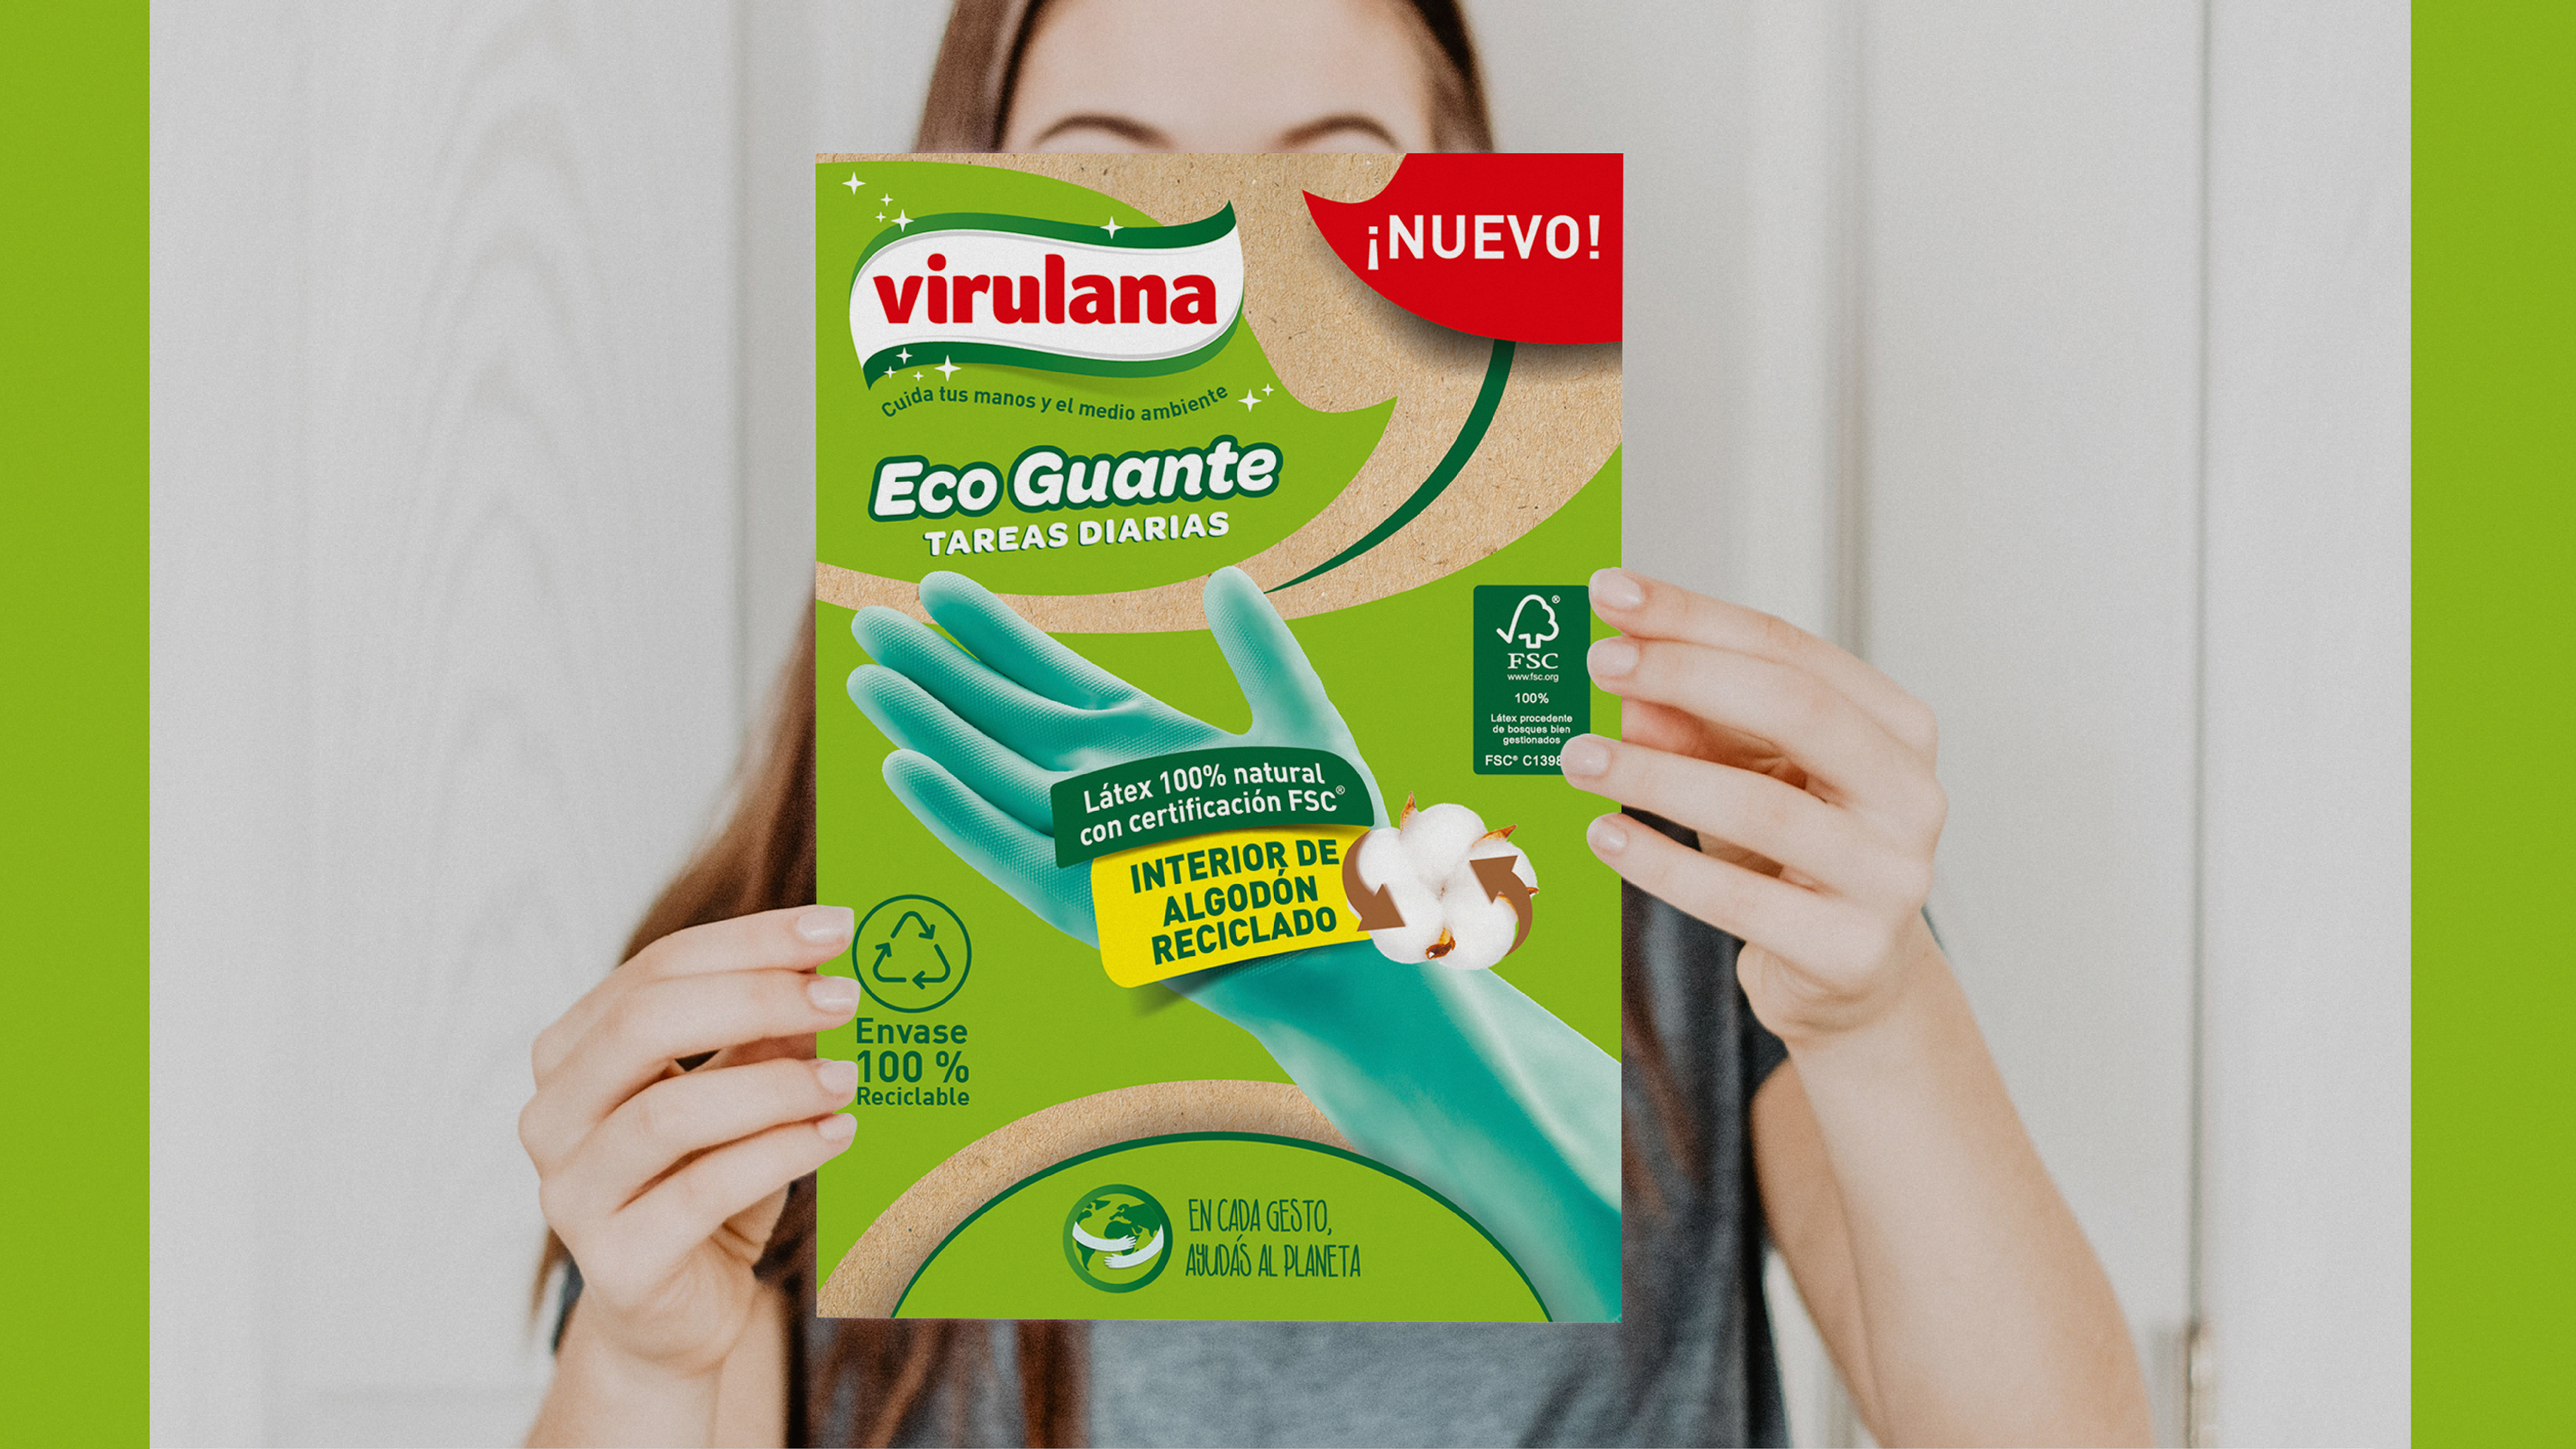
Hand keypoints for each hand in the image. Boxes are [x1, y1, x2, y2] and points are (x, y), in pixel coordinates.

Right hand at [518, 905, 862, 1378]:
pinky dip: (780, 1155)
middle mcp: (552, 1116)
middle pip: (645, 1024)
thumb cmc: (708, 1183)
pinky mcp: (614, 1262)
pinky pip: (701, 1192)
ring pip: (670, 1113)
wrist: (679, 1313)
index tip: (838, 928)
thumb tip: (828, 964)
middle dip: (756, 997)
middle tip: (846, 997)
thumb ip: (767, 1033)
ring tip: (850, 1077)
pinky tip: (838, 1135)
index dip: (751, 941)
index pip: (656, 968)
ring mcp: (571, 1193)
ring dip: (776, 1086)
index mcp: (571, 1053)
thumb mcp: (741, 1094)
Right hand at [846, 566, 1384, 944]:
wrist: (1340, 952)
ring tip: (868, 676)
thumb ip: (1262, 653)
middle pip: (997, 715)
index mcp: (1142, 742)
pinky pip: (1003, 850)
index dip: (991, 631)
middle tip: (869, 618)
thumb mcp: (1302, 729)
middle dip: (935, 668)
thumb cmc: (1326, 850)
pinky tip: (903, 766)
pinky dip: (954, 812)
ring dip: (926, 727)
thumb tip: (1223, 576)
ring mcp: (1085, 844)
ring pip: (985, 773)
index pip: (1046, 673)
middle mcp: (1100, 787)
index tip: (937, 584)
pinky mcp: (1083, 903)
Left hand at [1562, 568, 1947, 1043]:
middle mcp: (1910, 794)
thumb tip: (1625, 683)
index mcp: (1897, 726)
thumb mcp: (1747, 775)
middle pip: (1796, 708)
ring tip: (1577, 756)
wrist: (1854, 977)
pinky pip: (1740, 900)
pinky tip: (1603, 833)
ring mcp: (1891, 876)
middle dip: (1686, 675)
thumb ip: (1698, 725)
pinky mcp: (1850, 951)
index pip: (1788, 648)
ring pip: (1763, 808)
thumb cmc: (1795, 857)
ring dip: (1657, 774)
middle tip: (1599, 663)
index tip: (1610, 592)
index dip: (1694, 617)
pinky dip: (1662, 864)